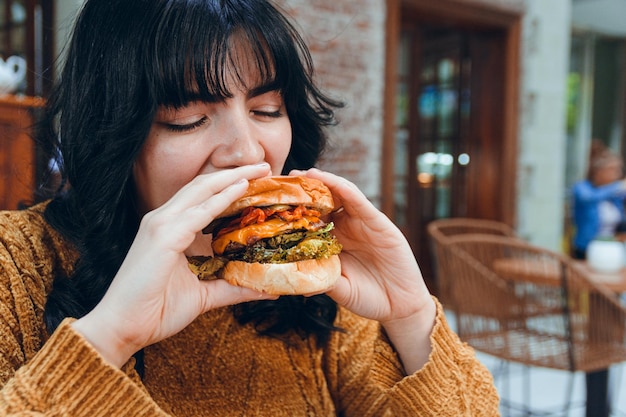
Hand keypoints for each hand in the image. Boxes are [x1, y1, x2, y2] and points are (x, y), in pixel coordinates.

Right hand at [73, 164, 276, 367]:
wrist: (122, 328)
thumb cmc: (157, 310)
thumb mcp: (204, 295)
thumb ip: (232, 287)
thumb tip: (266, 289)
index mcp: (169, 228)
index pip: (202, 197)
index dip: (228, 185)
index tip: (258, 180)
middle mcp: (163, 219)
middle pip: (203, 185)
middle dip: (235, 173)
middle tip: (264, 165)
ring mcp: (160, 225)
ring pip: (201, 191)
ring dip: (232, 178)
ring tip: (259, 169)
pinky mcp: (162, 237)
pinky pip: (197, 213)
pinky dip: (220, 198)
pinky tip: (241, 189)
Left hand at [292, 168, 435, 372]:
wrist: (400, 306)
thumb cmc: (368, 298)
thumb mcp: (338, 289)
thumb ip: (320, 280)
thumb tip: (292, 278)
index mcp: (332, 242)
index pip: (310, 220)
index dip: (293, 211)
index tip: (272, 203)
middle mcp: (345, 228)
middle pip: (322, 202)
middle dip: (304, 190)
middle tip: (283, 179)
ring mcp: (361, 223)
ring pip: (339, 195)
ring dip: (322, 182)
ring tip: (302, 174)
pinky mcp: (378, 222)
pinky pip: (359, 201)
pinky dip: (343, 188)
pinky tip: (329, 180)